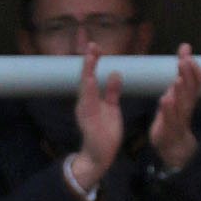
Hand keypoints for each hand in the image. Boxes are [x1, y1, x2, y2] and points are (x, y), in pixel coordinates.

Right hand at [68, 42, 122, 193]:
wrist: (100, 156)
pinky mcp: (88, 122)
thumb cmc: (105, 132)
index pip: (91, 74)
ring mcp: (86, 112)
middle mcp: (85, 102)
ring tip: (90, 56)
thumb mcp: (111, 107)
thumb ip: (112, 91)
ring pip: (85, 88)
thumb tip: (115, 72)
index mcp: (91, 97)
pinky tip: (90, 80)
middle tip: (91, 43)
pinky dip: (89, 92)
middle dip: (87, 60)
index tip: (95, 45)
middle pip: (85, 76)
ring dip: (87, 71)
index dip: (92, 59)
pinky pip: (89, 105)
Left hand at [148, 42, 200, 170]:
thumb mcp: (178, 92)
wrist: (174, 147)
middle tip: (184, 60)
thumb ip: (181, 72)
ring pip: (182, 105)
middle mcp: (186, 107)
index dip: (194, 67)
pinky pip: (169, 120)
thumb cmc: (175, 117)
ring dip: (180, 92)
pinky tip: (165, 99)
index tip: (186, 52)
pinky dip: (167, 110)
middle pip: (190, 90)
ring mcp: (178, 120)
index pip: (196, 81)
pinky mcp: (167, 131)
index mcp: (189, 98)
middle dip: (188, 75)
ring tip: (177, 79)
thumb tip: (185, 47)